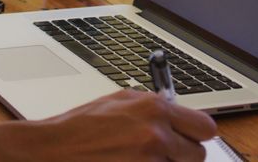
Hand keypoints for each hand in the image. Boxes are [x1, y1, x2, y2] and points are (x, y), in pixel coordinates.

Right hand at [36, 89, 217, 160]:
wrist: (52, 150)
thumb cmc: (79, 127)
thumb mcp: (119, 101)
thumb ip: (154, 107)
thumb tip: (177, 113)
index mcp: (154, 109)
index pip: (206, 127)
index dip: (196, 134)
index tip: (189, 137)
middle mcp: (156, 135)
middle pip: (198, 155)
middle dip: (183, 155)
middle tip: (162, 152)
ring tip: (137, 158)